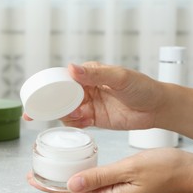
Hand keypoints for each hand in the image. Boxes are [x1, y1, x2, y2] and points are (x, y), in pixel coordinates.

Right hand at [23, 62, 165, 130]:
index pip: (64, 78)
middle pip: (61, 96)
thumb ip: (96, 74)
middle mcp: (86, 88)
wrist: (156, 108)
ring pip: (67, 110)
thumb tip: (71, 67)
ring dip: (65, 115)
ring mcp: (89, 104)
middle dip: (49, 105)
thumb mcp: (120, 77)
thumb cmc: (142, 87)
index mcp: (90, 73)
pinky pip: (77, 122)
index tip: (36, 94)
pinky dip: (74, 124)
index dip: (49, 86)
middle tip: (38, 113)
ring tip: (79, 115)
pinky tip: (79, 123)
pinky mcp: (94, 118)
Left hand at [27, 148, 192, 192]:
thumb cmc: (165, 168)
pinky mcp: (125, 187)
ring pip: (87, 188)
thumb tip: (72, 184)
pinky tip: (80, 170)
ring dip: (68, 180)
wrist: (191, 172)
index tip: (34, 180)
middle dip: (56, 184)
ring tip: (52, 171)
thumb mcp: (130, 168)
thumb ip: (100, 176)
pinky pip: (98, 183)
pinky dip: (85, 176)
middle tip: (37, 175)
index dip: (52, 187)